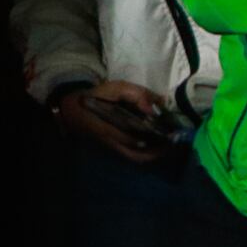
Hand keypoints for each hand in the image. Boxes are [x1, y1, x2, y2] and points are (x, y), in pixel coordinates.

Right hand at [54, 81, 168, 166]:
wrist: (73, 108)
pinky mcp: (112, 148)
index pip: (131, 140)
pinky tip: (157, 144)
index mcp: (106, 129)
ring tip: (169, 145)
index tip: (170, 135)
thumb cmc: (95, 96)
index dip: (152, 140)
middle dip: (157, 153)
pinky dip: (146, 153)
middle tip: (174, 144)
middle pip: (136, 156)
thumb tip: (155, 105)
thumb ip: (135, 94)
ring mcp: (110, 147)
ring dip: (153, 155)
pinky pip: (131, 155)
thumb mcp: (114, 88)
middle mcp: (109, 143)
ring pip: (135, 158)